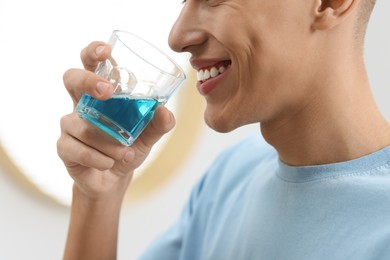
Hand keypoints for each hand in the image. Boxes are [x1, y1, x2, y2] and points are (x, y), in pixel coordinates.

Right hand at [57, 41, 175, 201]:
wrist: (116, 178)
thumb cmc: (129, 147)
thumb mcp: (148, 135)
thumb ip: (158, 124)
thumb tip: (165, 112)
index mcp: (101, 94)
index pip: (91, 64)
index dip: (93, 52)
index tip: (106, 51)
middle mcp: (82, 103)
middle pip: (71, 79)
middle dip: (86, 80)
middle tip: (107, 91)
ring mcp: (70, 124)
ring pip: (80, 124)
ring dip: (107, 141)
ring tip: (126, 153)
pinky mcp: (64, 147)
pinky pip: (77, 149)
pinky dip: (98, 157)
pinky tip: (109, 162)